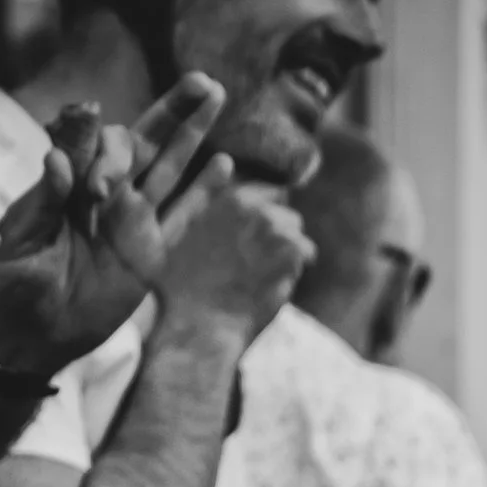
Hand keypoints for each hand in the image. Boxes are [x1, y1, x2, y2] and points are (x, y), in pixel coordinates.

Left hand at [0, 78, 227, 373]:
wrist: (24, 335)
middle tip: (200, 81)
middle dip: (172, 109)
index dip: (105, 152)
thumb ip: (46, 195)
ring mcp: (132, 222)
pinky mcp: (150, 255)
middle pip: (146, 140)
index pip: (102, 144)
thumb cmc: (11, 280)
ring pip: (170, 167)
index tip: (95, 191)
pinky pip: (182, 218)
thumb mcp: (22, 234)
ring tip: (216, 95)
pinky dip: (203, 193)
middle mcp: (107, 193)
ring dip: (193, 132)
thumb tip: (59, 154)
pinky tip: (224, 164)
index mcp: (73, 180)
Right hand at [150, 167, 309, 342]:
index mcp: (231, 198)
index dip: (267, 215)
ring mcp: (278, 231)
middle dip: (280, 237)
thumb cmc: (182, 287)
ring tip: (265, 278)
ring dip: (289, 255)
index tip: (259, 237)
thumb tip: (225, 160)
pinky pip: (307, 256)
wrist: (198, 326)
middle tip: (261, 265)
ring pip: (299, 235)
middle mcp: (257, 209)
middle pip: (287, 214)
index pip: (269, 192)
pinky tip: (273, 288)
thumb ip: (204, 192)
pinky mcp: (292, 256)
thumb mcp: (180, 228)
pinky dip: (295, 271)